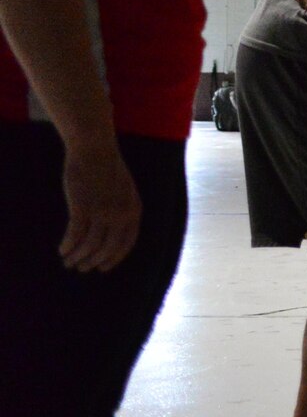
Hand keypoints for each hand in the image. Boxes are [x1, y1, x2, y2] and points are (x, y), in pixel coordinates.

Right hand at [59, 136, 140, 272]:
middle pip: (107, 248)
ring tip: (68, 261)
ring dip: (77, 257)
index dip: (114, 258)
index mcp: (134, 210)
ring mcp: (102, 211)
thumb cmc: (107, 168)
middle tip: (81, 268)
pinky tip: (62, 250)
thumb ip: (123, 210)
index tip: (102, 268)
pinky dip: (68, 246)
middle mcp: (121, 214)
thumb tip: (113, 231)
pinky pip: (75, 235)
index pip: (126, 244)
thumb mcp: (124, 191)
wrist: (95, 148)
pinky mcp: (82, 207)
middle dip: (93, 262)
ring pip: (89, 246)